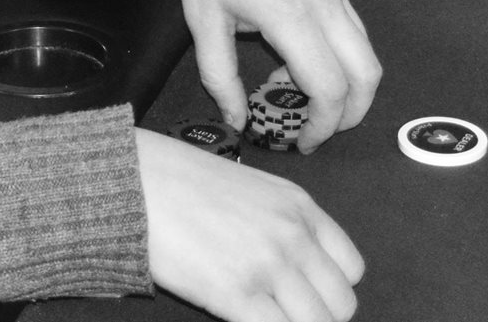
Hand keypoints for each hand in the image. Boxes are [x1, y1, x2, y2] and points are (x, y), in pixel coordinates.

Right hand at [138, 128, 361, 321]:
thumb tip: (294, 272)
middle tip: (283, 316)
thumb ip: (281, 225)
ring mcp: (268, 265)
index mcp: (299, 207)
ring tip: (264, 317)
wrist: (136, 179)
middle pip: (340, 305)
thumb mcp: (251, 190)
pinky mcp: (237, 294)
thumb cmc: (181, 182)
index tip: (307, 298)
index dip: (330, 291)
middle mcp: (293, 235)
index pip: (352, 268)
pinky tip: (244, 321)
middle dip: (316, 318)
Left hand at [166, 0, 380, 151]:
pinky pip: (353, 27)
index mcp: (289, 14)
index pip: (329, 88)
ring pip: (366, 50)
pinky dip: (340, 55)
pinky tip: (296, 55)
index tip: (300, 142)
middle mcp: (323, 1)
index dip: (321, 126)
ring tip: (297, 91)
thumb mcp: (201, 18)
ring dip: (347, 84)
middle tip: (315, 129)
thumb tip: (237, 120)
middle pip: (367, 74)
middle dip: (351, 113)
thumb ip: (219, 76)